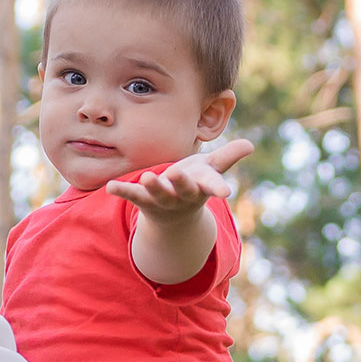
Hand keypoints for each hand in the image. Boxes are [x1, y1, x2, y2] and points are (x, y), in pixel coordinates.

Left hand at [105, 140, 254, 218]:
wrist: (172, 216)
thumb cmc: (194, 184)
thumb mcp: (210, 170)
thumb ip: (227, 157)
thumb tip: (250, 145)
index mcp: (200, 187)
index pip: (211, 187)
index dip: (218, 188)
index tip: (226, 193)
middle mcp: (181, 196)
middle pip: (182, 190)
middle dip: (180, 183)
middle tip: (175, 172)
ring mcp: (161, 200)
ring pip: (157, 195)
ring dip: (152, 187)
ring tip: (147, 177)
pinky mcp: (142, 200)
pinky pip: (131, 195)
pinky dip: (121, 190)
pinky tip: (110, 186)